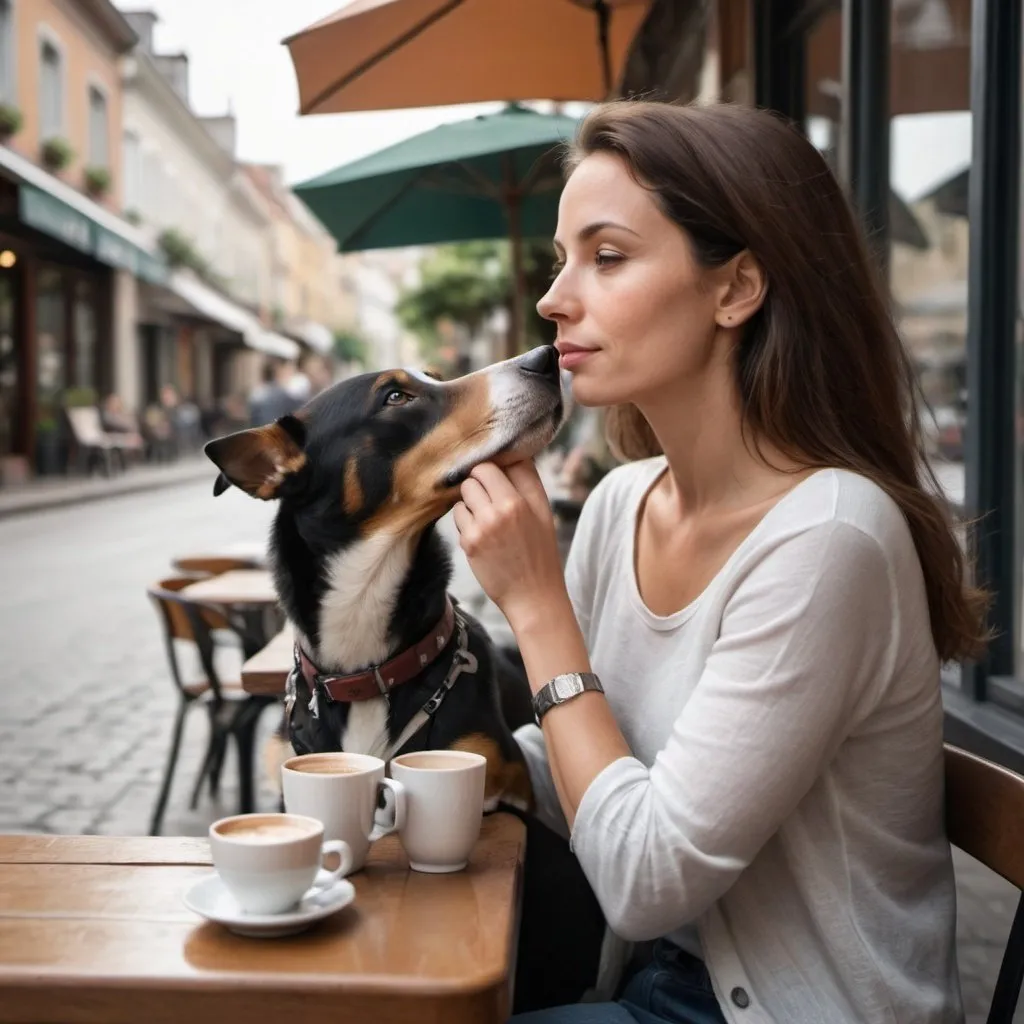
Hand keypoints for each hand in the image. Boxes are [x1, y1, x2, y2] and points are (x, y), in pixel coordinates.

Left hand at [452, 460, 567, 629]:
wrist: (533, 596)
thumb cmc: (540, 553)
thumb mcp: (544, 512)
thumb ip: (528, 480)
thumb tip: (515, 452)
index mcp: (520, 501)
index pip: (491, 465)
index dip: (491, 470)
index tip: (496, 479)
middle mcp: (499, 511)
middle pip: (474, 476)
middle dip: (479, 484)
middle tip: (490, 500)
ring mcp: (481, 527)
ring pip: (463, 496)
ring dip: (471, 503)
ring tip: (488, 520)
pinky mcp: (468, 543)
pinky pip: (458, 517)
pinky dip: (466, 523)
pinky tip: (482, 536)